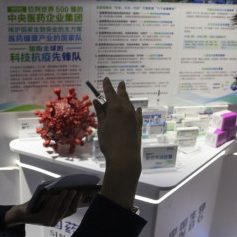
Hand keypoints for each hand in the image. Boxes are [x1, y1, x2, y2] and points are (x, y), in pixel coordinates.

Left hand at [5, 190, 81, 227]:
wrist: (21, 213)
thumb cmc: (36, 205)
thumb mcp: (48, 201)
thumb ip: (57, 198)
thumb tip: (67, 187)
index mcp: (58, 217)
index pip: (71, 210)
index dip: (76, 202)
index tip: (80, 193)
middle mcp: (55, 221)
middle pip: (66, 209)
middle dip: (71, 199)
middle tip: (74, 190)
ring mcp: (49, 221)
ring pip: (59, 209)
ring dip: (63, 199)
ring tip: (66, 190)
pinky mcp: (42, 220)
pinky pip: (50, 210)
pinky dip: (53, 202)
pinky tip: (55, 195)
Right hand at [92, 77, 141, 209]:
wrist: (125, 157)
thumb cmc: (109, 142)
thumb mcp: (102, 126)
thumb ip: (100, 113)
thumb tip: (97, 101)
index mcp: (116, 108)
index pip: (110, 93)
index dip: (107, 86)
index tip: (106, 79)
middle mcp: (127, 110)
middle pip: (123, 96)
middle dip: (120, 89)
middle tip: (120, 83)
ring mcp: (134, 117)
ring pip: (130, 104)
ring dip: (126, 99)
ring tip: (124, 95)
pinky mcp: (138, 126)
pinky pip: (137, 114)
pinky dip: (136, 109)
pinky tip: (137, 108)